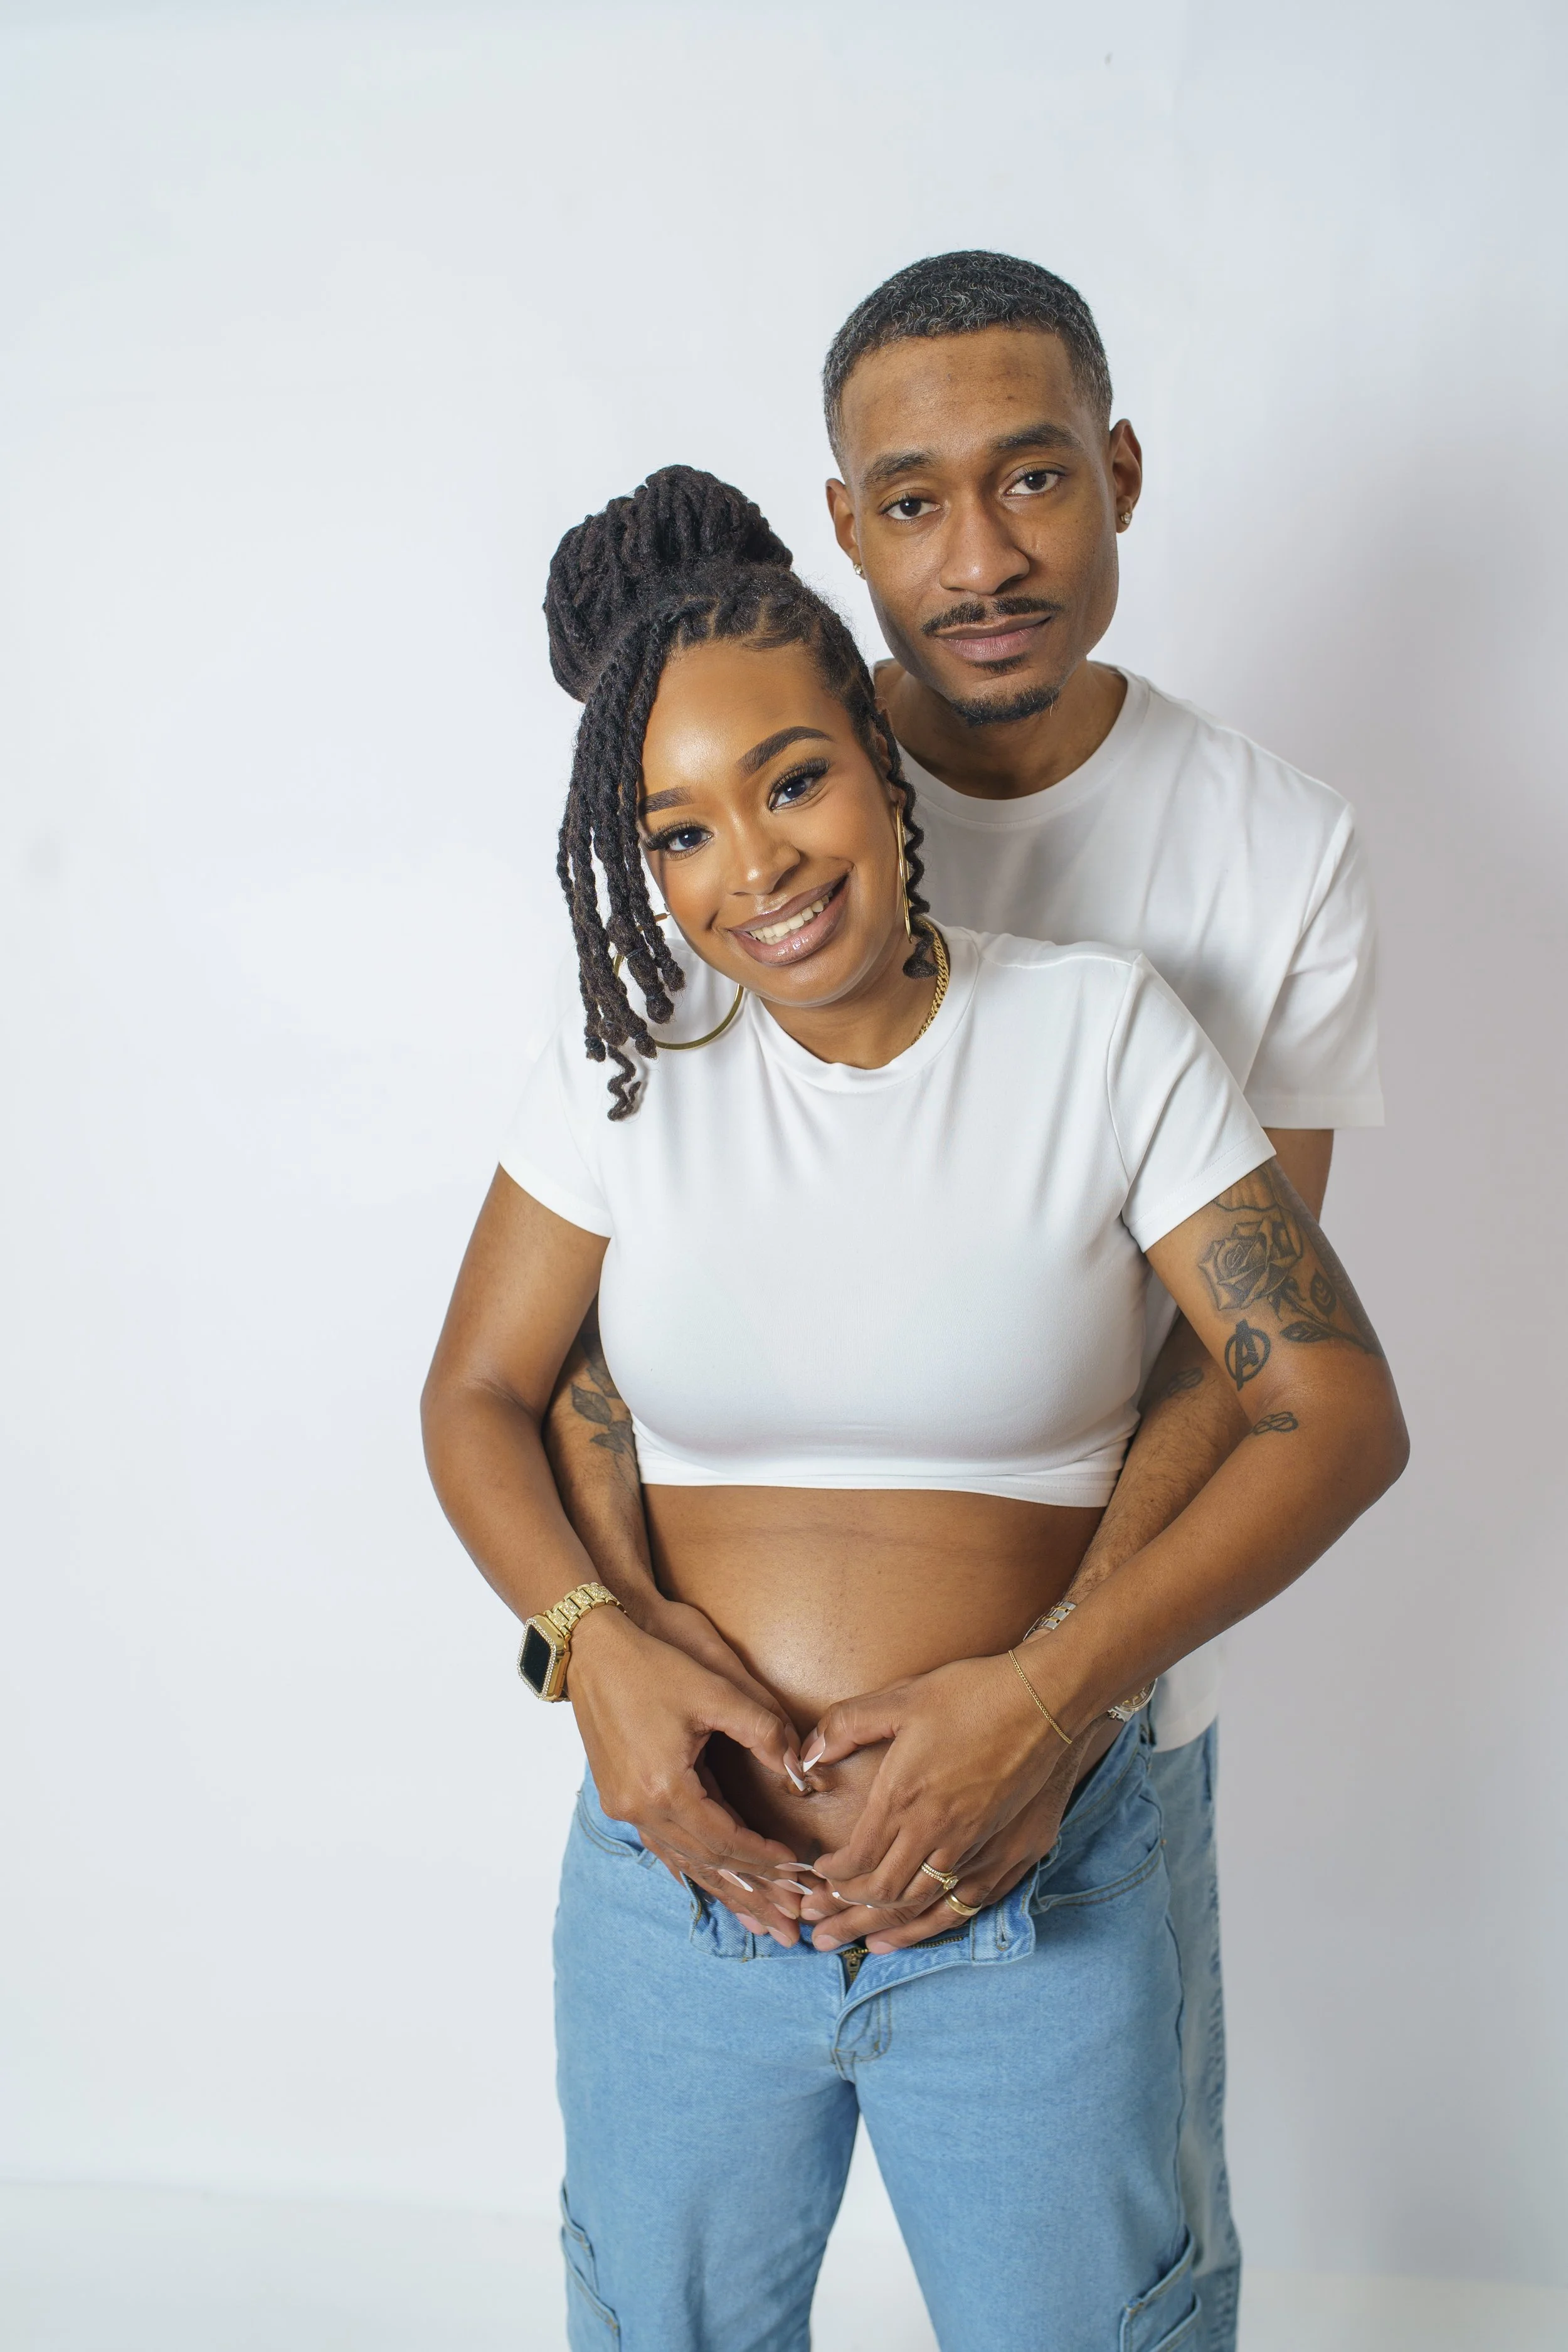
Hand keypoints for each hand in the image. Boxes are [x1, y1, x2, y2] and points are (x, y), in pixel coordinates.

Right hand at [566, 1605, 809, 1944]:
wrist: (592, 1649)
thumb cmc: (654, 1664)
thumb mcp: (716, 1691)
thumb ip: (764, 1731)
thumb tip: (800, 1771)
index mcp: (665, 1788)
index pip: (726, 1841)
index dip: (765, 1861)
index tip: (800, 1874)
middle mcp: (640, 1808)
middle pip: (707, 1865)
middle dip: (753, 1895)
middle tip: (791, 1927)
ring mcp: (625, 1807)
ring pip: (684, 1863)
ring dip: (725, 1892)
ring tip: (761, 1924)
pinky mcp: (619, 1798)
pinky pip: (662, 1847)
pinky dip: (693, 1870)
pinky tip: (709, 1890)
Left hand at [800, 1727, 1115, 1950]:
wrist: (1044, 1701)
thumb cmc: (971, 1694)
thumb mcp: (901, 1697)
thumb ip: (847, 1723)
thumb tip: (806, 1754)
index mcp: (904, 1797)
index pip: (859, 1858)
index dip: (832, 1877)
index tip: (817, 1879)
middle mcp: (936, 1831)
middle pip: (884, 1892)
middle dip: (846, 1914)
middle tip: (819, 1928)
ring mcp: (975, 1846)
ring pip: (922, 1905)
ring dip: (886, 1928)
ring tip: (859, 1944)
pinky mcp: (1007, 1851)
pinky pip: (966, 1903)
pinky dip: (935, 1923)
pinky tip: (917, 1931)